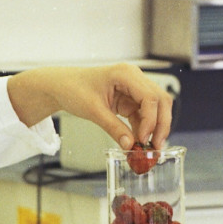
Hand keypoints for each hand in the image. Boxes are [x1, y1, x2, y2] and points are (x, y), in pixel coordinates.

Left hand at [7, 63, 172, 149]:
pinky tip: (139, 143)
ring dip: (154, 128)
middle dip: (161, 124)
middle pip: (160, 100)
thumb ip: (113, 127)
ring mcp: (133, 89)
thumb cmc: (73, 89)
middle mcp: (134, 78)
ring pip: (155, 109)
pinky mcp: (129, 100)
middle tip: (157, 146)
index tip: (144, 139)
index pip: (150, 97)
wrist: (61, 86)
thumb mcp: (93, 110)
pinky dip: (144, 129)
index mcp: (126, 74)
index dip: (152, 119)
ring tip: (149, 149)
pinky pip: (143, 115)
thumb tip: (130, 145)